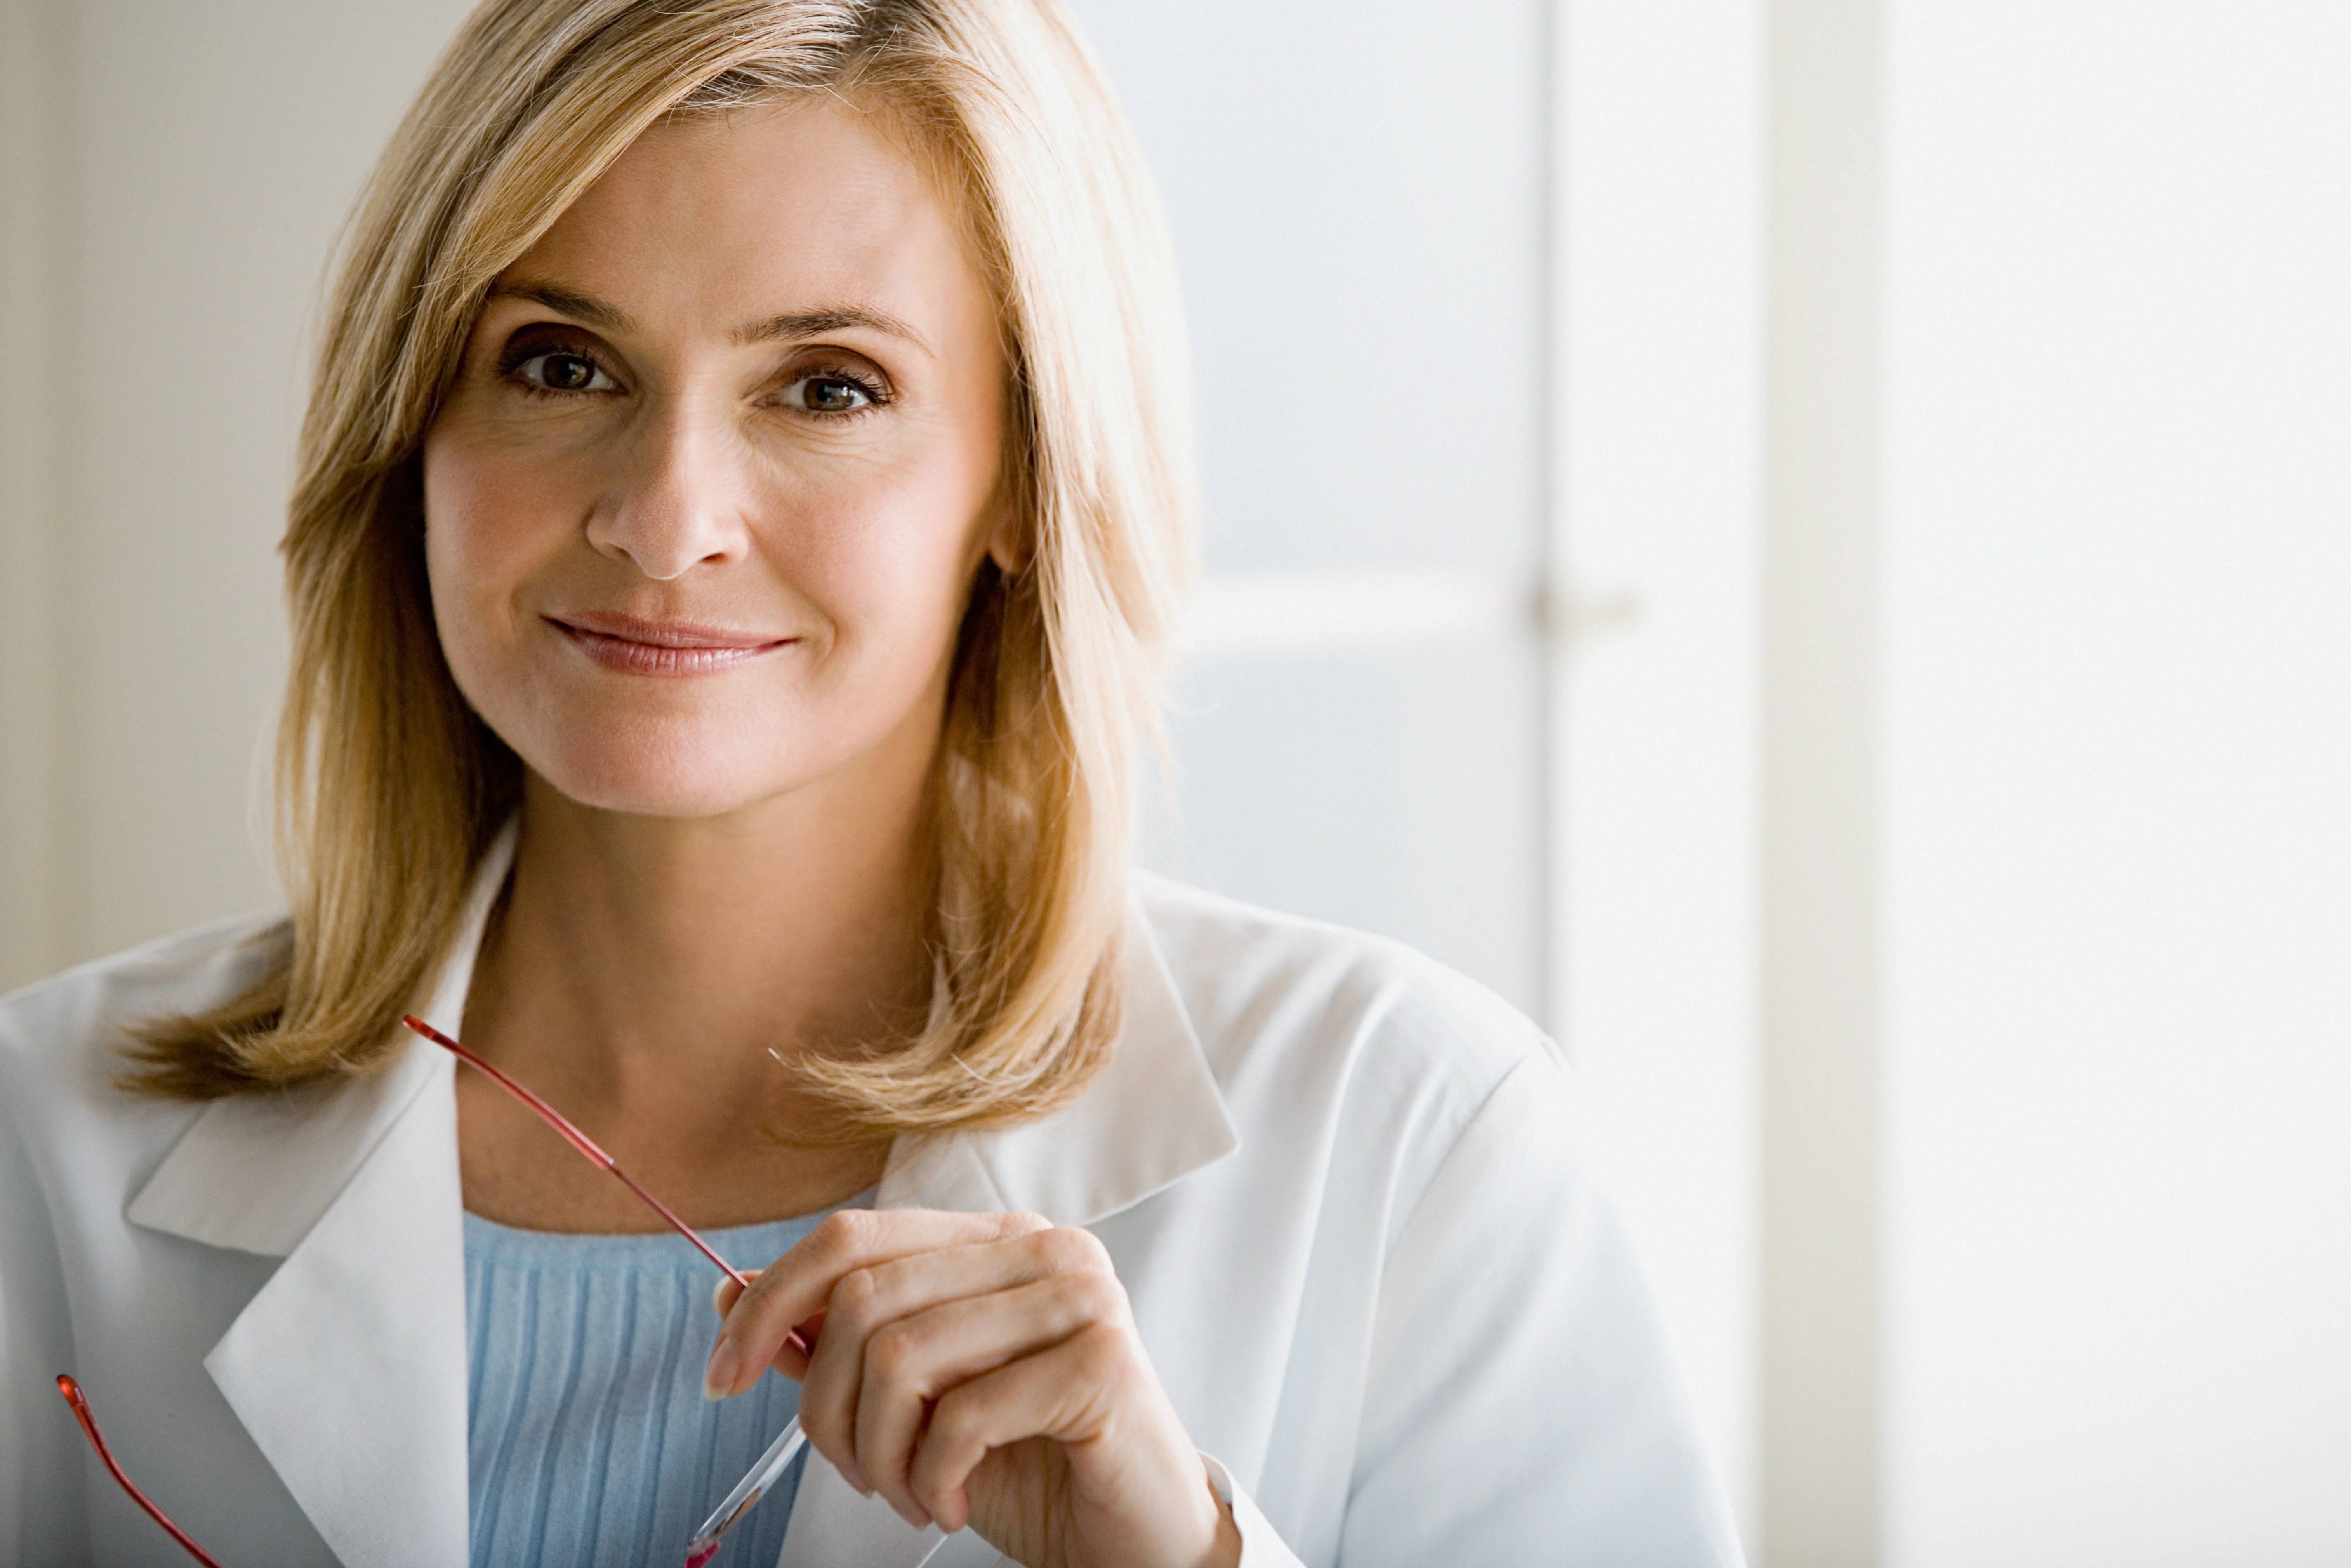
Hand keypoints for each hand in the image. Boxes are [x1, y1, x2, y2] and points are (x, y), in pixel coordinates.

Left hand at [708, 1209, 1240, 1567]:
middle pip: (865, 1298)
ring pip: (904, 1356)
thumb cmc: (1032, 1466)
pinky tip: (953, 1503)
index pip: (853, 1235)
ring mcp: (1079, 1297)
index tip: (721, 1375)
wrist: (1135, 1537)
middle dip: (826, 1406)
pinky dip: (932, 1479)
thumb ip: (838, 1345)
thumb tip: (731, 1295)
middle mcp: (1042, 1249)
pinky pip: (963, 1415)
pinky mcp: (1100, 1361)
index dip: (770, 1302)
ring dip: (879, 1453)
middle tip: (852, 1473)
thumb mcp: (914, 1404)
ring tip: (907, 1495)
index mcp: (996, 1241)